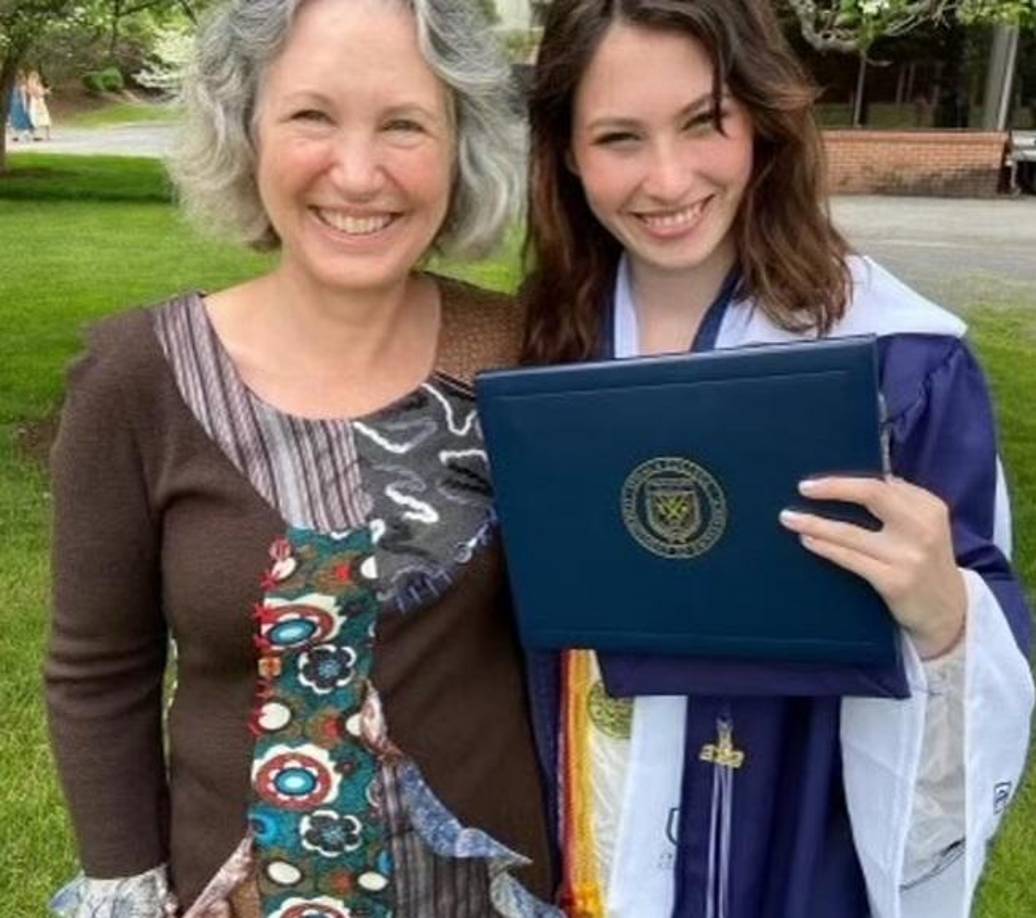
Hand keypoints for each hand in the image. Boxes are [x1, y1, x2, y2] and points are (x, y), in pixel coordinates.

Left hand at [778, 476, 965, 659]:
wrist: (948, 612)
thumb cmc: (926, 562)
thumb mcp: (925, 527)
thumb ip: (900, 501)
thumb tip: (856, 483)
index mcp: (930, 508)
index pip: (882, 485)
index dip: (844, 482)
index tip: (815, 482)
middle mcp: (921, 528)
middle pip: (872, 494)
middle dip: (833, 488)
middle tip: (803, 487)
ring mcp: (908, 556)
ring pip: (851, 532)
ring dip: (815, 523)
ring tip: (788, 518)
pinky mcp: (895, 582)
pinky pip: (850, 559)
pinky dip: (825, 547)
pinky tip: (807, 540)